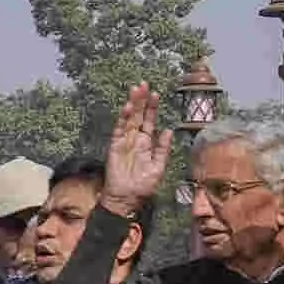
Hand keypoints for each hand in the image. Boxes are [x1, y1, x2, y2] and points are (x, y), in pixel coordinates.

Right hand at [101, 84, 168, 217]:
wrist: (126, 199)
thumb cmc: (143, 186)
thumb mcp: (159, 167)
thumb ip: (163, 149)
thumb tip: (169, 130)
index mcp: (147, 143)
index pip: (149, 121)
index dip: (151, 108)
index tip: (155, 93)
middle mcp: (135, 140)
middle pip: (138, 116)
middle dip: (140, 100)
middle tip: (142, 84)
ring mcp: (124, 142)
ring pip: (128, 120)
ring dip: (132, 105)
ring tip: (135, 91)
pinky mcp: (115, 148)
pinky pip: (119, 131)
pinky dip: (122, 120)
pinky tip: (127, 109)